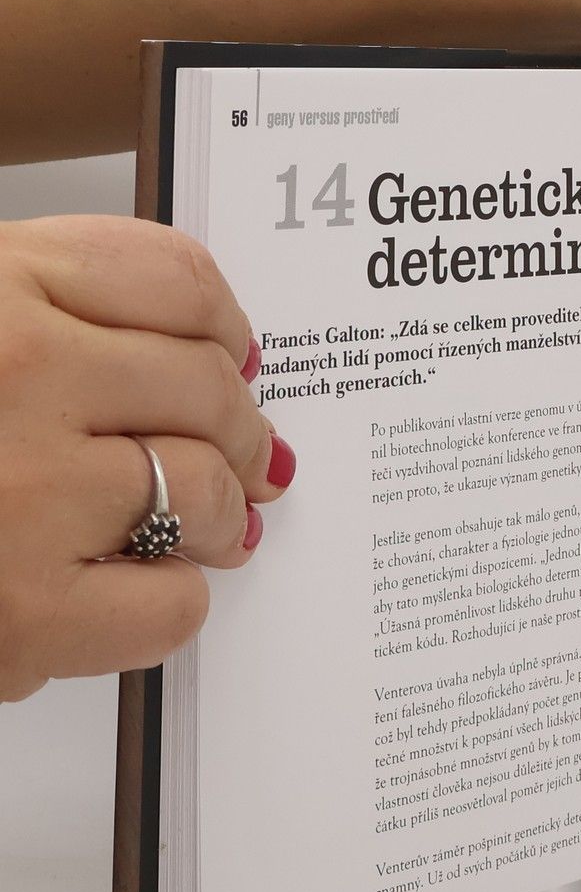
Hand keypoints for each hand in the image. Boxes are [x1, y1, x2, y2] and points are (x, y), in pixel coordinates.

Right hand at [0, 217, 292, 702]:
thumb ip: (41, 305)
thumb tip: (197, 343)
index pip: (174, 281)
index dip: (222, 325)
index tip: (231, 352)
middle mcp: (16, 371)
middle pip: (206, 385)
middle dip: (236, 427)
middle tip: (246, 453)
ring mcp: (24, 490)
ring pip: (205, 489)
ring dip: (215, 515)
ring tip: (204, 527)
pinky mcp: (20, 610)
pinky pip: (166, 603)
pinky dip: (168, 603)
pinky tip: (133, 592)